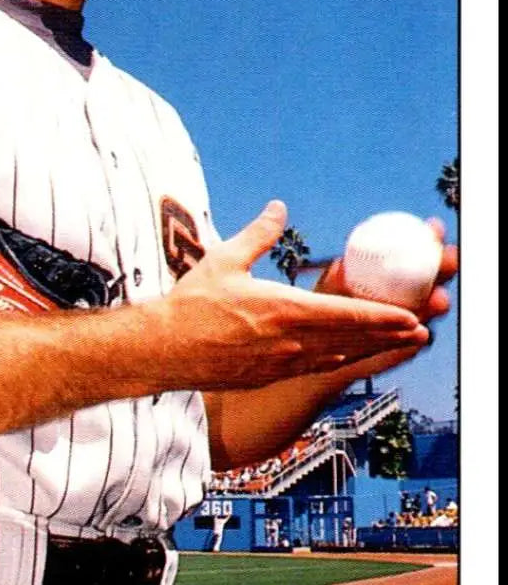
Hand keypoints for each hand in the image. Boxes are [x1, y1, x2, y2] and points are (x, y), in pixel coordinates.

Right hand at [156, 200, 429, 391]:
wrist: (162, 350)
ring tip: (398, 344)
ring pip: (336, 356)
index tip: (409, 315)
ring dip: (371, 350)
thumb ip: (258, 234)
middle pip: (351, 339)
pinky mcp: (268, 376)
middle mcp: (288, 342)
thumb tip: (279, 207)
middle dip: (389, 334)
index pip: (345, 314)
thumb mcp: (224, 259)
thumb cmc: (191, 304)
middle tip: (421, 329)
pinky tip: (348, 355)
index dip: (382, 316)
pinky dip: (339, 360)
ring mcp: (280, 364)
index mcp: (282, 310)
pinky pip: (313, 368)